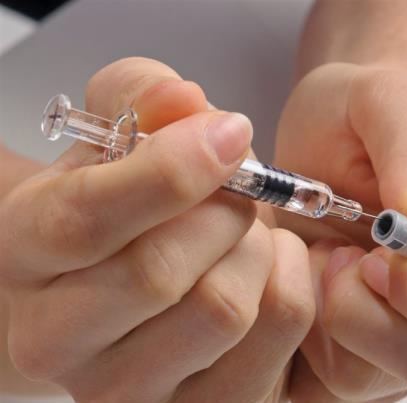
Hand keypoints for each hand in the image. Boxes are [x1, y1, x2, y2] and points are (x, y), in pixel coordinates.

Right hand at [0, 57, 314, 401]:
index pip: (88, 219)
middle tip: (238, 190)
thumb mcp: (112, 136)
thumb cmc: (115, 207)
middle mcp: (59, 340)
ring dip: (258, 248)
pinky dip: (290, 282)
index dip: (173, 169)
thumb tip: (187, 102)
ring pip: (225, 309)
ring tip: (244, 235)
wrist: (111, 288)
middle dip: (224, 210)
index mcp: (26, 255)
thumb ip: (140, 98)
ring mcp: (126, 390)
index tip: (231, 133)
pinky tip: (263, 270)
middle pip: (161, 272)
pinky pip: (276, 333)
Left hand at [275, 63, 406, 400]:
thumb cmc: (361, 117)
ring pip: (392, 381)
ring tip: (328, 259)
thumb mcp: (385, 101)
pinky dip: (311, 331)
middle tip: (344, 255)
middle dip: (380, 320)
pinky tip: (314, 279)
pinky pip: (338, 376)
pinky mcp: (369, 352)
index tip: (381, 251)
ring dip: (338, 322)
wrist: (320, 141)